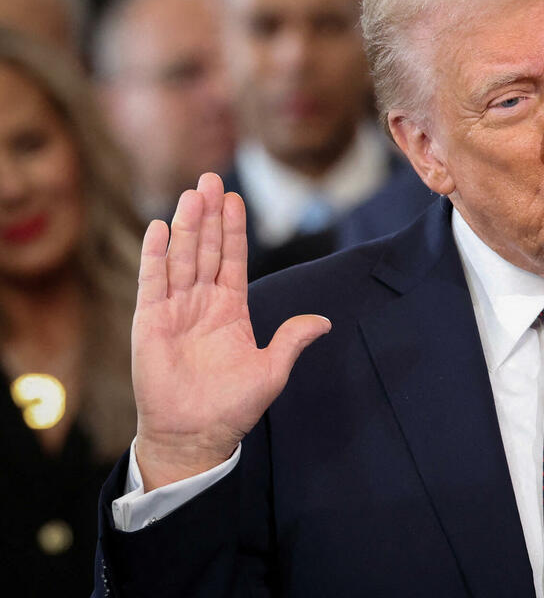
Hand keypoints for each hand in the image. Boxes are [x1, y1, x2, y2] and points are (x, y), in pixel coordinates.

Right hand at [131, 173, 329, 489]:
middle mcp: (201, 303)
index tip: (235, 198)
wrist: (195, 435)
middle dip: (209, 215)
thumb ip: (292, 340)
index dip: (233, 229)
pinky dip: (155, 255)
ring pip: (181, 258)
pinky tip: (158, 228)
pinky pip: (153, 283)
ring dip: (186, 226)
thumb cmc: (232, 407)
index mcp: (230, 310)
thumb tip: (324, 322)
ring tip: (192, 193)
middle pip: (205, 249)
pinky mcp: (149, 323)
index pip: (233, 259)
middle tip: (211, 179)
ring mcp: (174, 310)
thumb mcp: (271, 370)